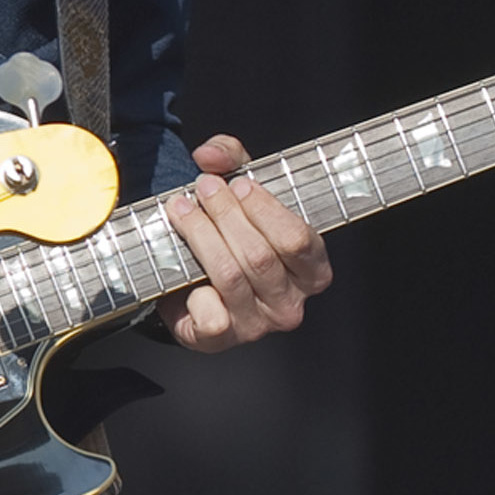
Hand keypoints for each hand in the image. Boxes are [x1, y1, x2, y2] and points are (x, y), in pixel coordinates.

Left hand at [154, 134, 331, 352]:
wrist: (194, 282)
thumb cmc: (232, 234)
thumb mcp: (239, 190)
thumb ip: (231, 159)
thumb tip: (210, 155)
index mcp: (312, 270)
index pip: (296, 240)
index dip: (262, 208)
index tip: (236, 183)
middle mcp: (291, 303)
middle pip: (259, 255)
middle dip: (225, 214)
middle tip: (202, 189)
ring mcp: (257, 324)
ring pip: (230, 276)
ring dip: (201, 235)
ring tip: (181, 209)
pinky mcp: (221, 339)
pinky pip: (210, 315)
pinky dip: (193, 290)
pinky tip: (183, 267)